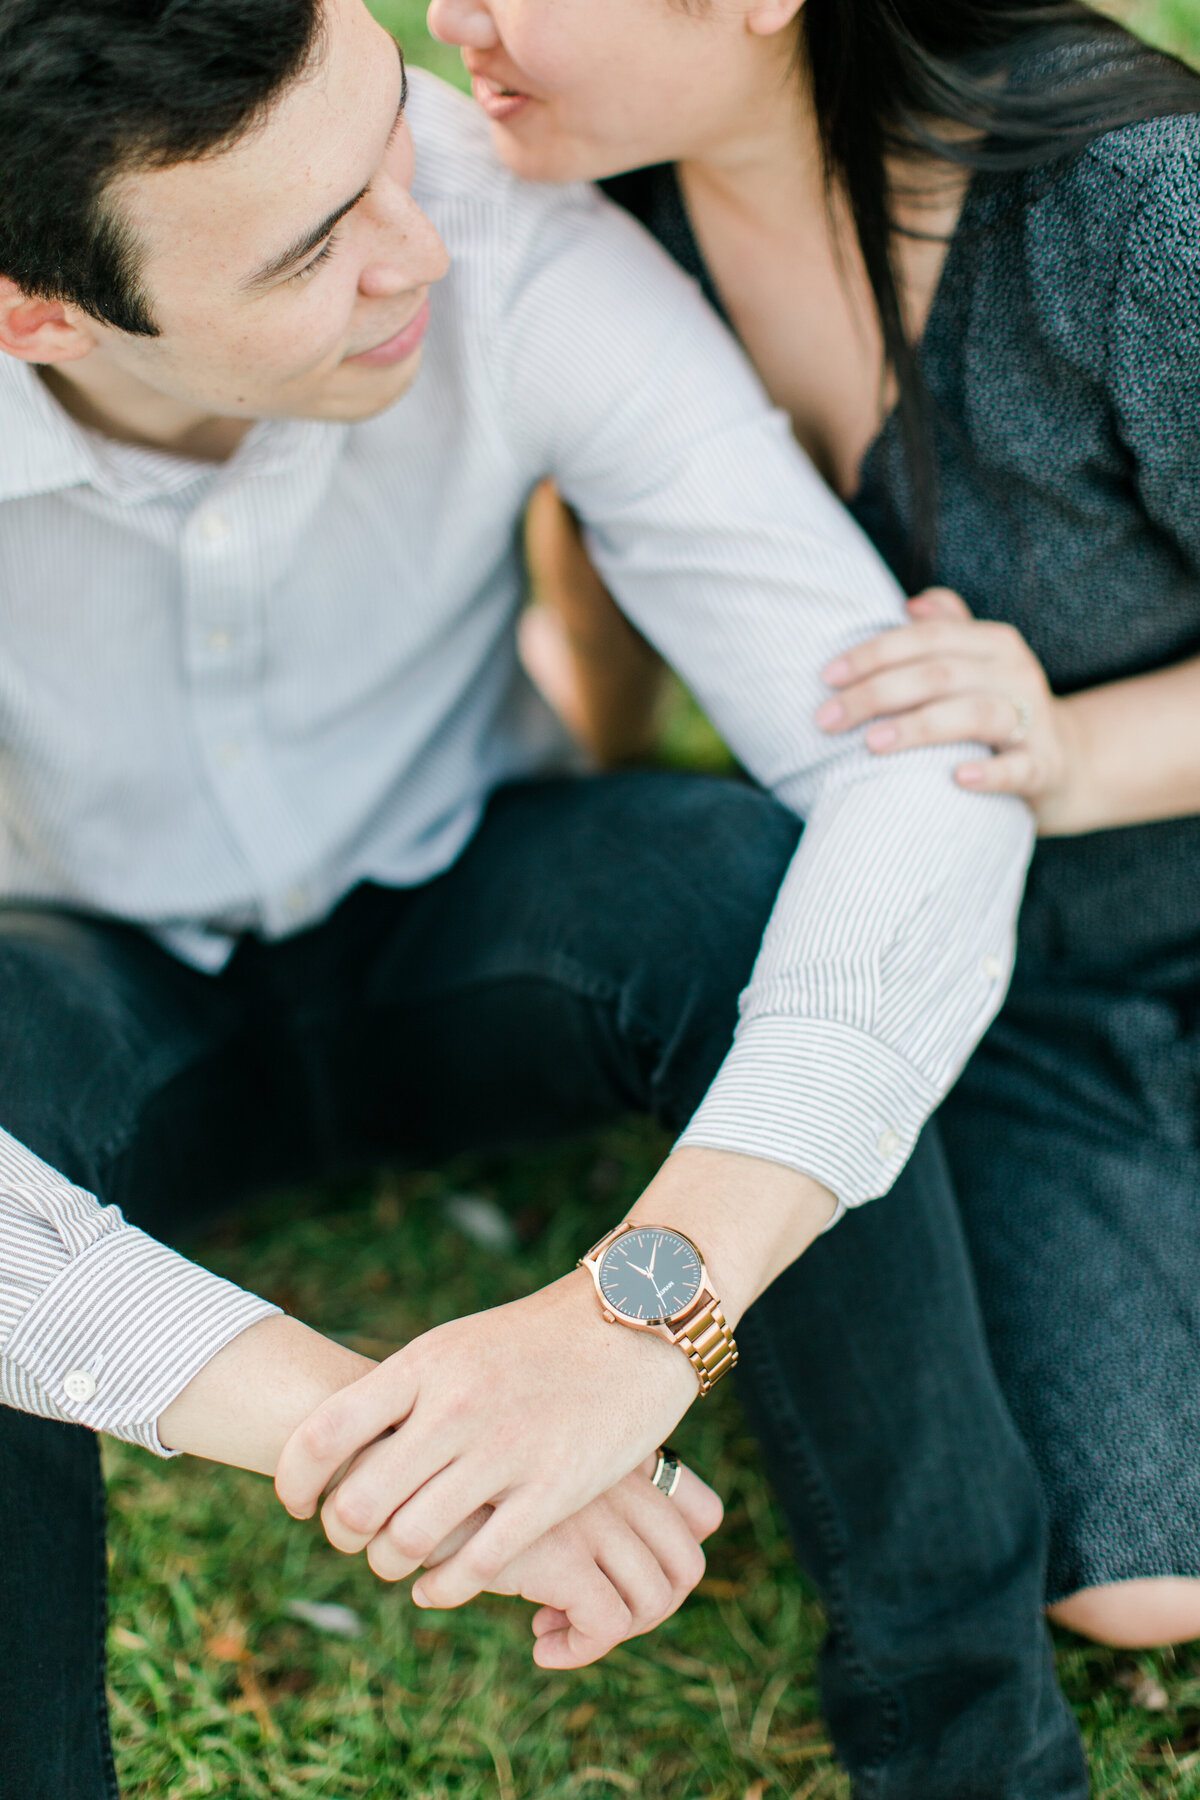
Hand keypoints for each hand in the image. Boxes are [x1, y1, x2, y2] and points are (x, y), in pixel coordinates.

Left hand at [274, 1270, 698, 1612]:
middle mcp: (455, 1407)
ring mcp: (505, 1450)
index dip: (295, 1479)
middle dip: (342, 1535)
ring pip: (409, 1541)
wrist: (637, 1320)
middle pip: (359, 1501)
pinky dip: (442, 1589)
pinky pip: (476, 1564)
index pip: (326, 1431)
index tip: (298, 1503)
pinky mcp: (553, 1490)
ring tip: (395, 1562)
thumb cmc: (537, 1338)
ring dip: (389, 1565)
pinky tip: (436, 1587)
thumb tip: (344, 1442)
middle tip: (350, 1539)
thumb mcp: (458, 1345)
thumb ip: (406, 1391)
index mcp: (424, 1365)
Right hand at [413, 1455, 721, 1668]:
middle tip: (592, 1616)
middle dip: (649, 1607)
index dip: (675, 1559)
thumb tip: (611, 1544)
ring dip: (611, 1631)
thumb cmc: (453, 1452)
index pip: (703, 1511)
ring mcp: (595, 1514)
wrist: (396, 1447)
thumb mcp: (529, 1451)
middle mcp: (618, 1479)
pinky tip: (540, 1644)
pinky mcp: (561, 1554)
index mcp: (617, 1449)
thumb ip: (575, 1476)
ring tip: (556, 1629)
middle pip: (687, 1563)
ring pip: (654, 1599)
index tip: (622, 1577)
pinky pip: (609, 1625)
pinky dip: (581, 1648)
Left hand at [817, 588, 1087, 833]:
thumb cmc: (999, 710)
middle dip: (876, 694)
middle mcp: (1015, 674)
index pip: (926, 639)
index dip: (873, 654)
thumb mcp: (978, 665)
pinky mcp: (1045, 767)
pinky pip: (1019, 768)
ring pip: (974, 713)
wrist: (1067, 764)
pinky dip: (990, 772)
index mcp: (993, 643)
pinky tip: (958, 778)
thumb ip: (947, 630)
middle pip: (939, 674)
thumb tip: (910, 605)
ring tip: (872, 744)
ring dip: (919, 727)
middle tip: (826, 720)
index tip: (826, 678)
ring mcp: (1033, 721)